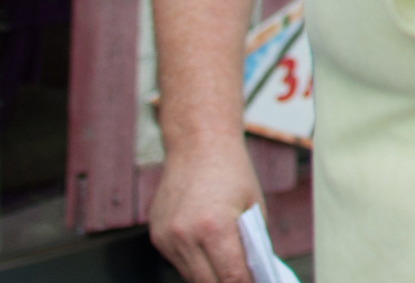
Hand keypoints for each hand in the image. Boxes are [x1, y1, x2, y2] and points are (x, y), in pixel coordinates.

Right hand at [147, 135, 261, 282]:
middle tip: (245, 278)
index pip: (232, 277)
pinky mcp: (156, 236)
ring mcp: (167, 238)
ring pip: (191, 276)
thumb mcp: (253, 207)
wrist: (198, 144)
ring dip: (210, 276)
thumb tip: (253, 273)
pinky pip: (179, 261)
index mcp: (215, 227)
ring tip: (229, 269)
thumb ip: (252, 244)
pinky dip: (195, 263)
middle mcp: (185, 236)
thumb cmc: (232, 173)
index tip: (257, 282)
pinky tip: (209, 253)